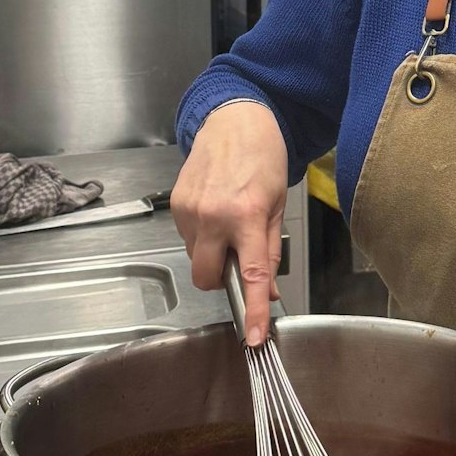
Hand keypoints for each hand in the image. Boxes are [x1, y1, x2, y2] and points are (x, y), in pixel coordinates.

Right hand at [171, 100, 287, 344]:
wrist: (234, 119)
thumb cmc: (263, 156)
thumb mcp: (279, 203)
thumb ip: (271, 250)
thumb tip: (270, 290)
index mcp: (248, 215)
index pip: (252, 275)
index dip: (254, 310)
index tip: (253, 336)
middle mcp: (214, 215)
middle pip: (206, 278)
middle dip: (221, 281)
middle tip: (238, 262)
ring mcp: (190, 210)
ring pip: (196, 258)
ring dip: (213, 253)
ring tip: (230, 222)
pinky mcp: (176, 204)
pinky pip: (188, 238)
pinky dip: (203, 235)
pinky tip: (215, 211)